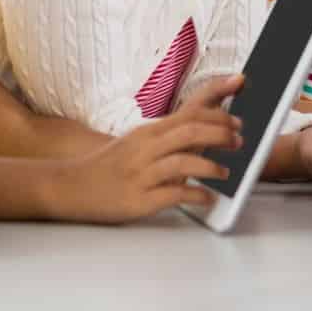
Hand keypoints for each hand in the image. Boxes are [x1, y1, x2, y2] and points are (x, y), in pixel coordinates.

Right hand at [52, 76, 243, 222]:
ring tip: (225, 173)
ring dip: (210, 166)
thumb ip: (170, 135)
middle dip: (221, 134)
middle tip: (239, 141)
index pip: (189, 113)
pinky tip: (206, 198)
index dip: (218, 111)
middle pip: (190, 132)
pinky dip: (195, 196)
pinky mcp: (138, 200)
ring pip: (183, 162)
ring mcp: (141, 174)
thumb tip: (207, 129)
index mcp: (148, 132)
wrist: (71, 186)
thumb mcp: (139, 141)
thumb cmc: (111, 165)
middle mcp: (145, 149)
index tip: (239, 115)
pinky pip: (173, 195)